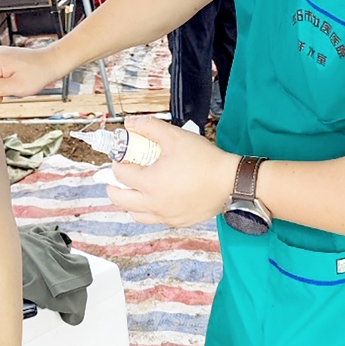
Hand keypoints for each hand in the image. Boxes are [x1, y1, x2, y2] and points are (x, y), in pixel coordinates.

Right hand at [0, 44, 66, 99]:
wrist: (53, 63)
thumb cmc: (39, 74)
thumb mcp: (16, 86)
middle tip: (12, 92)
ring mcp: (5, 54)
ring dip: (4, 84)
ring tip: (19, 84)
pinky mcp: (10, 56)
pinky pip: (2, 71)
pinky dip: (9, 78)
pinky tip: (20, 79)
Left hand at [106, 116, 239, 227]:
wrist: (230, 182)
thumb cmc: (204, 160)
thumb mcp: (175, 136)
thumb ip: (149, 127)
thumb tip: (131, 123)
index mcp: (150, 183)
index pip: (120, 174)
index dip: (117, 161)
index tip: (122, 155)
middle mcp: (154, 204)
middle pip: (119, 200)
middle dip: (114, 185)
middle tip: (120, 174)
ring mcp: (165, 216)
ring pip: (134, 214)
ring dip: (128, 201)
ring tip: (134, 187)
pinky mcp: (177, 222)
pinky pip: (152, 219)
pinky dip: (146, 210)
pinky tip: (154, 197)